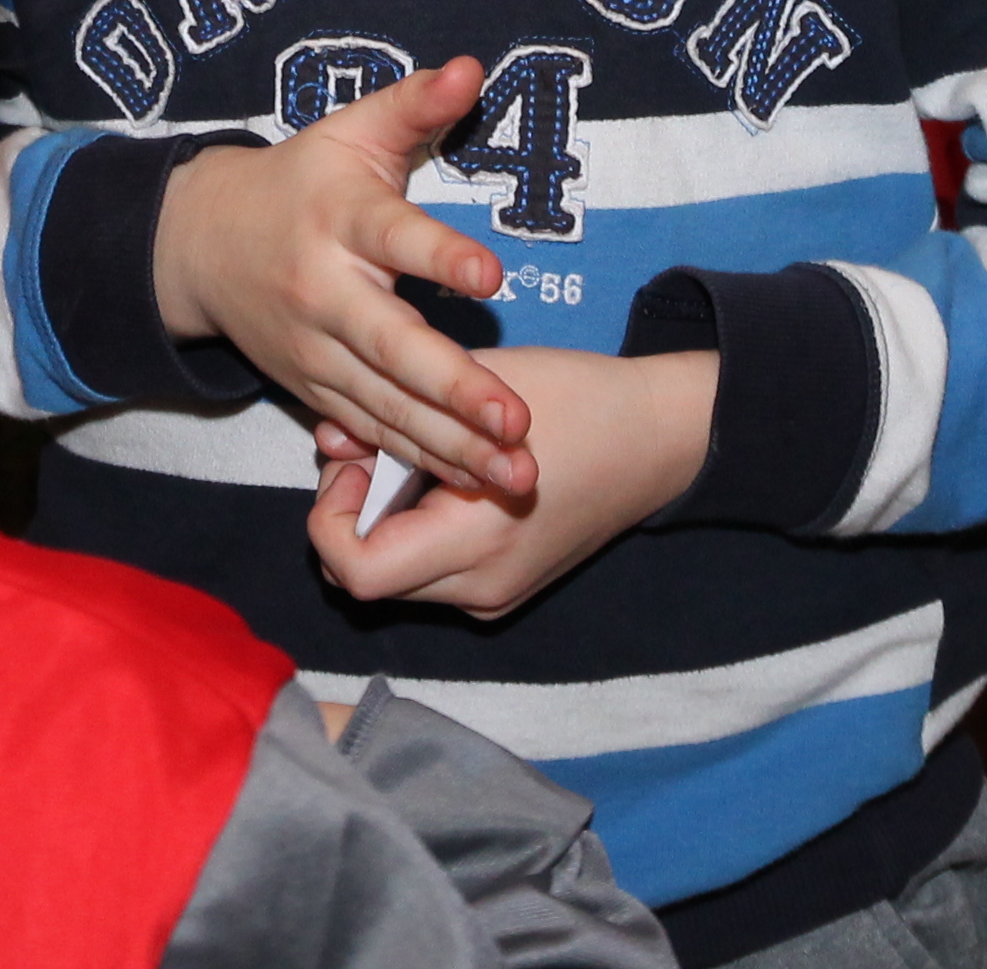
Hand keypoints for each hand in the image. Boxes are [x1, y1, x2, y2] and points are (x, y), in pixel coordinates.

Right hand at [155, 59, 533, 495]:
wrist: (203, 245)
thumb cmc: (301, 181)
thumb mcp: (350, 131)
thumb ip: (413, 104)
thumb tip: (474, 67)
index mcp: (339, 221)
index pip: (394, 237)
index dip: (439, 255)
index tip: (490, 272)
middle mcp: (325, 293)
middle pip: (393, 346)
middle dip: (457, 388)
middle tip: (518, 419)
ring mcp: (316, 352)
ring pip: (388, 406)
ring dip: (454, 445)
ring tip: (519, 472)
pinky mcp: (314, 391)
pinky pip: (372, 433)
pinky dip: (421, 462)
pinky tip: (475, 483)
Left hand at [306, 344, 714, 617]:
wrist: (659, 439)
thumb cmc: (575, 400)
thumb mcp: (477, 391)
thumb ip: (398, 416)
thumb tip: (327, 441)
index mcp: (478, 543)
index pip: (357, 572)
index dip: (331, 516)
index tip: (355, 461)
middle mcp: (482, 588)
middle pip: (366, 580)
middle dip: (348, 515)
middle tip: (371, 453)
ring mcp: (495, 597)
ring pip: (393, 579)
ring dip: (378, 523)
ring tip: (408, 459)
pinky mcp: (503, 589)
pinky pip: (427, 574)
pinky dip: (410, 531)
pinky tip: (436, 480)